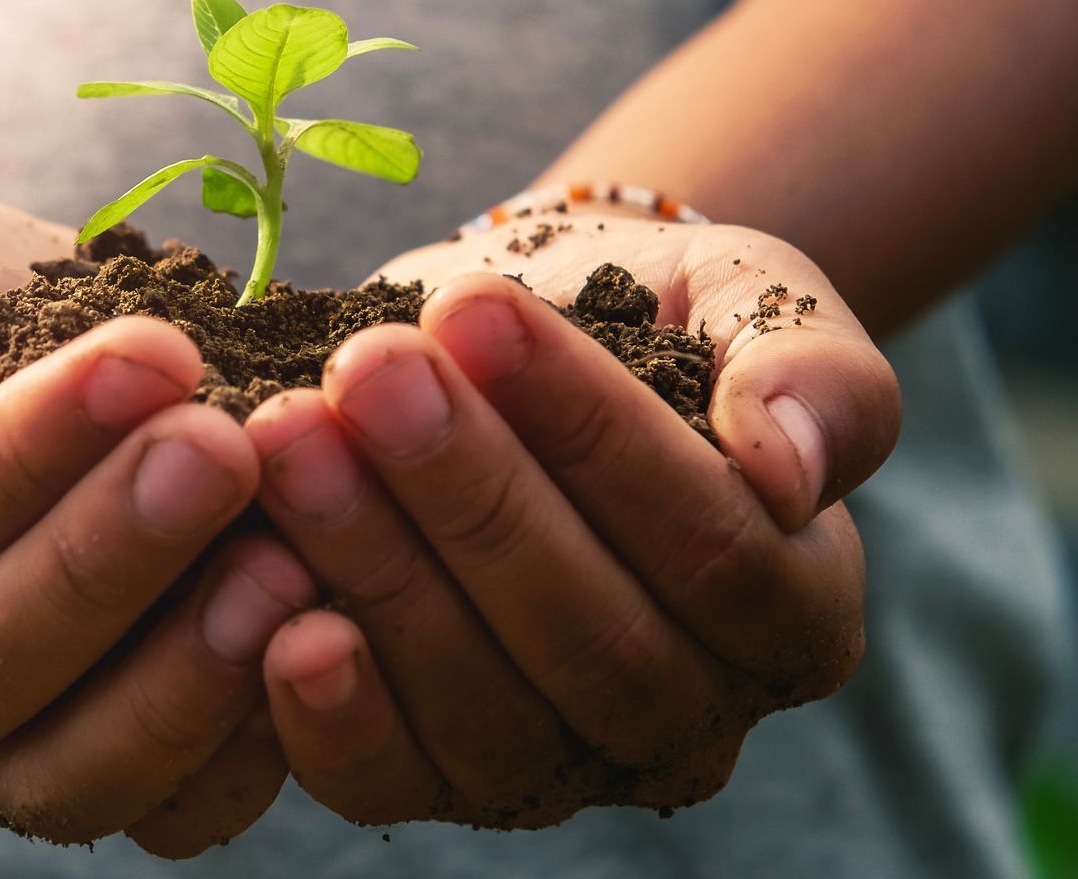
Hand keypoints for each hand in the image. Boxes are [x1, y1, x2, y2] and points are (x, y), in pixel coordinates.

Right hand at [0, 190, 314, 856]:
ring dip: (185, 674)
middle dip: (115, 555)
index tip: (148, 356)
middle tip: (225, 449)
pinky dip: (247, 748)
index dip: (24, 453)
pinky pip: (172, 813)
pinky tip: (322, 640)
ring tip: (286, 562)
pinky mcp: (112, 769)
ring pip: (73, 769)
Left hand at [244, 211, 899, 826]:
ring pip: (485, 712)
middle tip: (368, 372)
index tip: (477, 310)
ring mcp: (562, 764)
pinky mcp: (435, 774)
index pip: (713, 547)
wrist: (511, 341)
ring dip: (378, 570)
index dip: (591, 433)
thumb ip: (811, 372)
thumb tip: (791, 469)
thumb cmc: (645, 313)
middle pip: (594, 642)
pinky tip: (266, 607)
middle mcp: (691, 718)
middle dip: (468, 495)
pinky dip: (326, 709)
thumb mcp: (751, 297)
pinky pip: (388, 781)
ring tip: (292, 436)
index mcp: (796, 609)